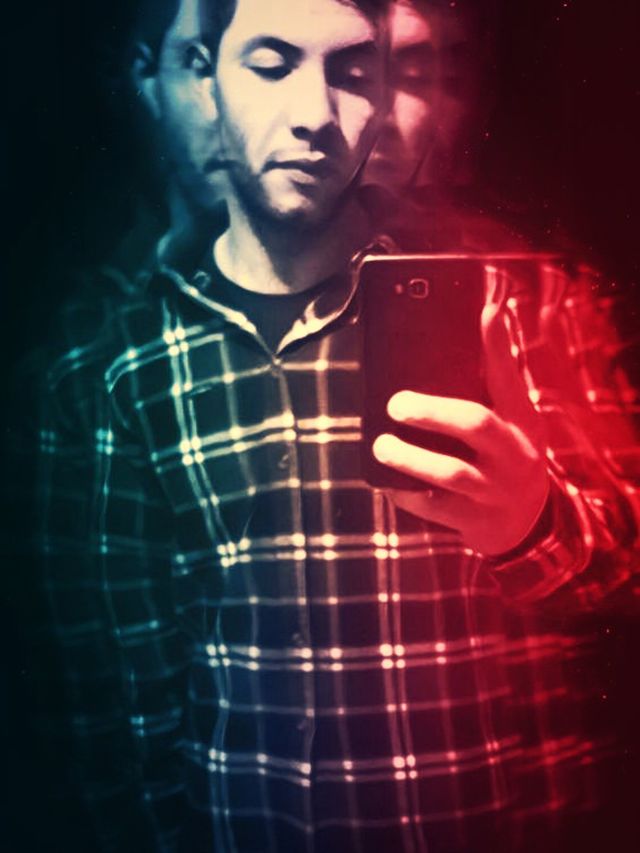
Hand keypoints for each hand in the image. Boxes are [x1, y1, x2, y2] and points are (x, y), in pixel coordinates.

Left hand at [372, 296, 549, 555]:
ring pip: (451, 472)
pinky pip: (434, 508)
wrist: (525, 525)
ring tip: (381, 445)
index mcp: (522, 423)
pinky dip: (405, 494)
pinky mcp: (476, 522)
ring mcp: (496, 491)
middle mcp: (515, 455)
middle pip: (475, 424)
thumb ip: (492, 384)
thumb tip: (479, 316)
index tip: (486, 312)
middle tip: (395, 405)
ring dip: (410, 458)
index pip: (510, 379)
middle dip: (431, 412)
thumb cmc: (506, 458)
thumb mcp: (511, 423)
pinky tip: (386, 482)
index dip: (498, 347)